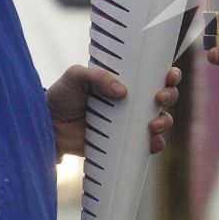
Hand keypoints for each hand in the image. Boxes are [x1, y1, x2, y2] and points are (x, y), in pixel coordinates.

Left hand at [48, 64, 181, 157]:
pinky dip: (155, 144)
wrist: (49, 127)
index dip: (169, 74)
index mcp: (126, 80)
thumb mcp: (76, 77)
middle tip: (159, 98)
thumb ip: (97, 77)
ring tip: (153, 124)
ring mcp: (131, 123)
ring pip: (162, 120)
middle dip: (170, 95)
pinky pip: (149, 145)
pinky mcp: (126, 143)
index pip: (154, 74)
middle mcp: (133, 101)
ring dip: (165, 121)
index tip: (169, 75)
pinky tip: (150, 141)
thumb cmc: (62, 96)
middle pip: (165, 96)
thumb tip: (122, 91)